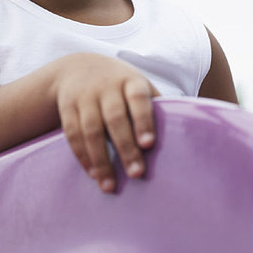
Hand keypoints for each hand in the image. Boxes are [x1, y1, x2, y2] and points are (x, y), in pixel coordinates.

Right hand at [53, 53, 159, 192]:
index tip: (149, 144)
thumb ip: (155, 106)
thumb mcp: (137, 86)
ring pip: (91, 129)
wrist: (76, 67)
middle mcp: (106, 86)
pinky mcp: (67, 107)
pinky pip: (73, 133)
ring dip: (100, 159)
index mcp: (130, 81)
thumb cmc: (119, 85)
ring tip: (109, 186)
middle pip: (115, 118)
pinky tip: (93, 174)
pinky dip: (83, 156)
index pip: (138, 98)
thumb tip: (185, 136)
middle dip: (125, 147)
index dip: (143, 120)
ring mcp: (84, 96)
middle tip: (137, 174)